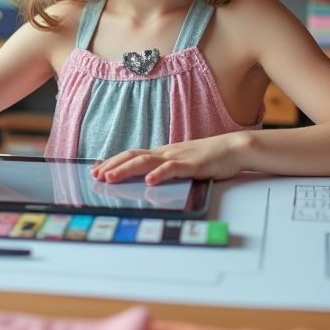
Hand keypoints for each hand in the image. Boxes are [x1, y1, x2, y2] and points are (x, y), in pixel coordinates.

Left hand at [90, 133, 248, 185]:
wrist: (233, 148)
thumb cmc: (209, 157)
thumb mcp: (182, 162)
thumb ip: (165, 168)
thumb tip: (147, 178)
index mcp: (162, 153)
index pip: (132, 154)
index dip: (112, 161)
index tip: (95, 169)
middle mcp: (166, 152)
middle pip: (133, 156)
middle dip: (112, 166)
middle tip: (95, 176)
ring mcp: (178, 157)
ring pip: (146, 162)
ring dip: (126, 170)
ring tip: (110, 178)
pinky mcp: (192, 165)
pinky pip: (172, 169)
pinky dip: (159, 174)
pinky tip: (149, 181)